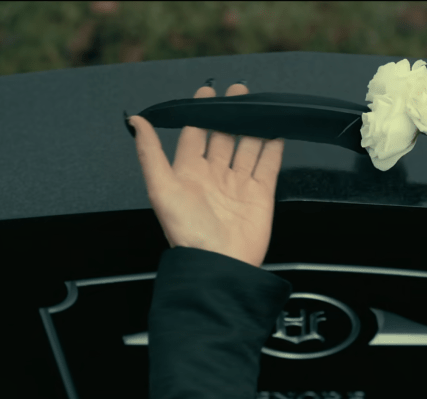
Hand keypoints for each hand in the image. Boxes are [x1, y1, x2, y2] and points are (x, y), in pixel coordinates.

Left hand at [126, 82, 284, 266]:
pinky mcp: (261, 195)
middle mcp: (214, 176)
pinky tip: (276, 132)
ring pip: (247, 147)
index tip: (207, 91)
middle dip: (230, 113)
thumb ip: (150, 153)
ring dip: (252, 126)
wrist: (220, 264)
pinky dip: (273, 148)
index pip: (194, 135)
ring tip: (257, 105)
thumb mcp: (161, 189)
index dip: (200, 112)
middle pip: (223, 137)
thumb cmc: (188, 233)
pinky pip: (268, 166)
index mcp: (188, 173)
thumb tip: (136, 121)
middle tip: (237, 91)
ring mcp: (239, 185)